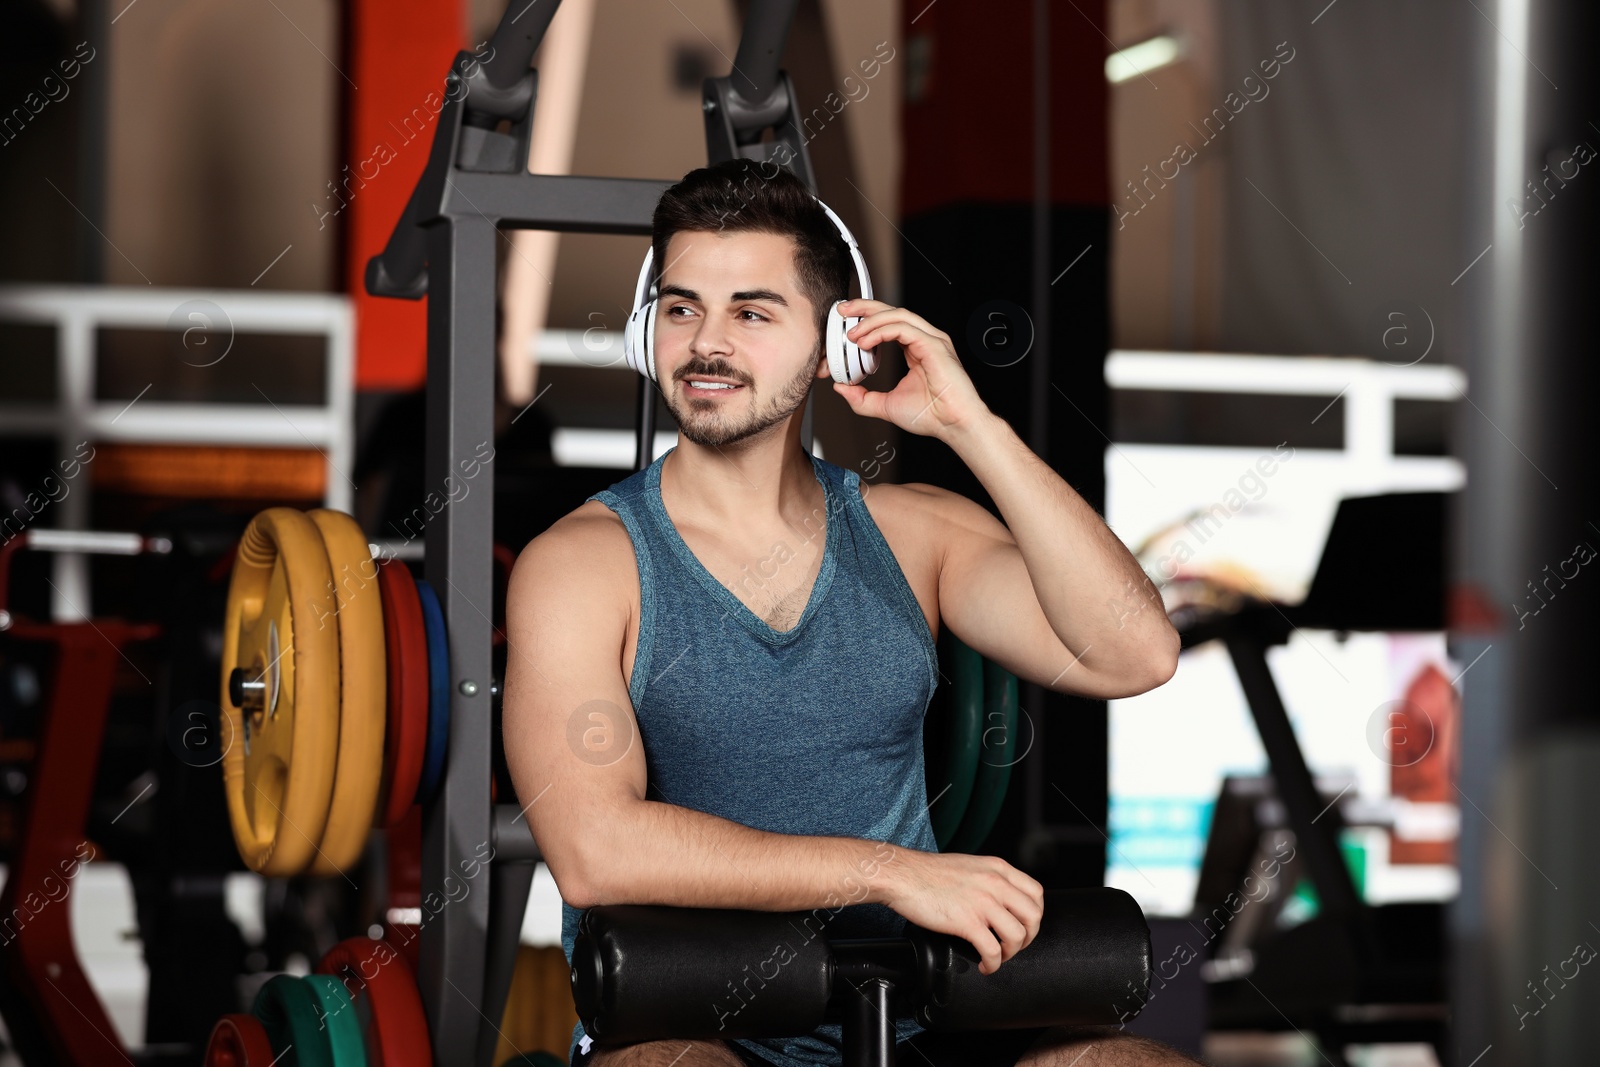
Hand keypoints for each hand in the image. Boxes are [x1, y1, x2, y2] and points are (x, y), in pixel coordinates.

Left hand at [832, 299, 990, 442]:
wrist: (952, 424)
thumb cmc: (932, 415)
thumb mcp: (886, 405)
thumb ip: (863, 398)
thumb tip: (842, 389)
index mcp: (916, 350)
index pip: (889, 324)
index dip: (867, 320)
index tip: (846, 324)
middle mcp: (925, 340)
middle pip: (892, 312)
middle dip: (865, 308)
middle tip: (844, 311)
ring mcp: (931, 340)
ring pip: (897, 315)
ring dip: (871, 320)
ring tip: (853, 334)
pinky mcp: (933, 344)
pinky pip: (903, 328)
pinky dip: (881, 331)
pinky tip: (866, 342)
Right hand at [877, 848, 1043, 974]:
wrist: (902, 875)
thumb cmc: (927, 873)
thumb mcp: (969, 866)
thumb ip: (988, 879)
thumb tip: (999, 900)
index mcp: (997, 868)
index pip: (1036, 893)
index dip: (1034, 915)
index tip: (1024, 926)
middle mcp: (995, 883)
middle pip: (1033, 916)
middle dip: (1028, 937)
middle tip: (1013, 945)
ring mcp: (983, 902)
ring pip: (1017, 935)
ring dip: (1011, 952)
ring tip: (998, 957)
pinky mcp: (968, 921)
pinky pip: (994, 950)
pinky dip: (994, 964)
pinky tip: (985, 965)